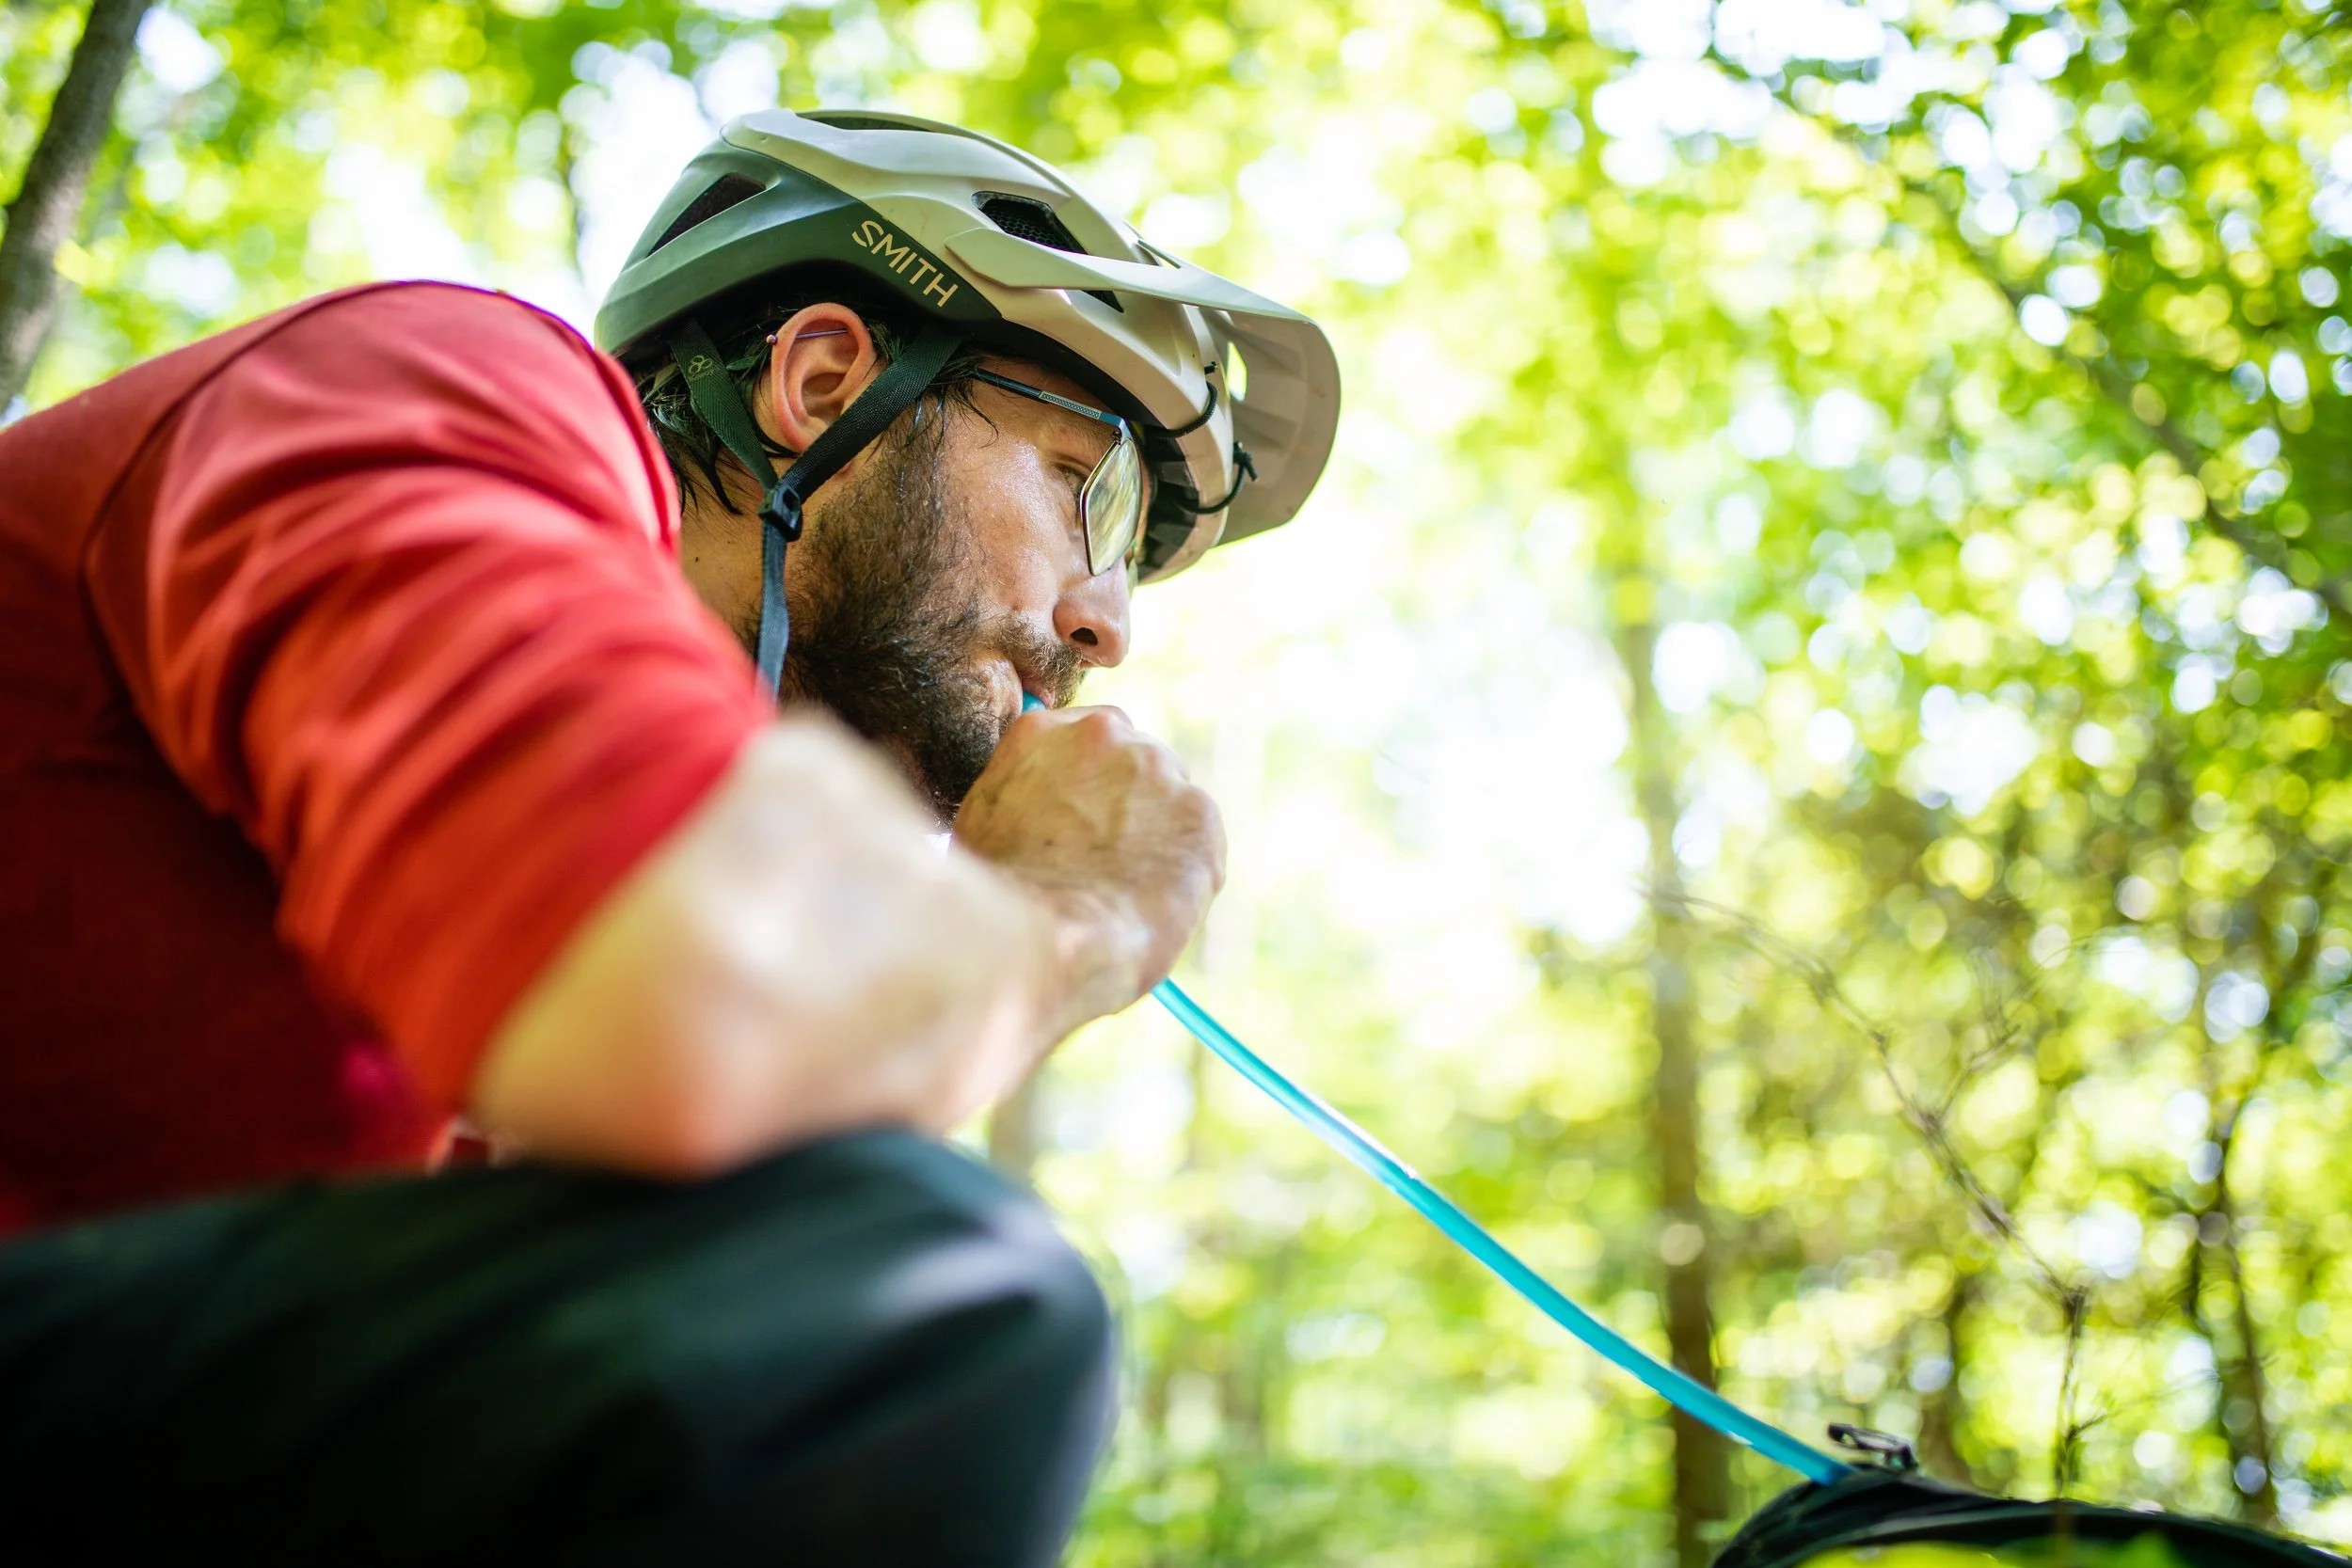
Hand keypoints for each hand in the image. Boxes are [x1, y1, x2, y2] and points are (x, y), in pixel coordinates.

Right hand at [953, 705, 1225, 1037]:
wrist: (1040, 940)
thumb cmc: (996, 900)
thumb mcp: (981, 827)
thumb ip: (1021, 799)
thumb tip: (1039, 814)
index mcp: (1040, 733)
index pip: (1083, 740)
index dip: (1088, 786)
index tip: (1084, 822)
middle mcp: (1103, 735)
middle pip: (1135, 760)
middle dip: (1128, 806)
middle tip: (1108, 861)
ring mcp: (1157, 770)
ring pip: (1170, 803)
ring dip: (1156, 840)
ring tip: (1122, 895)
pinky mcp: (1199, 815)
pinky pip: (1198, 846)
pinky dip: (1183, 876)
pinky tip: (1146, 907)